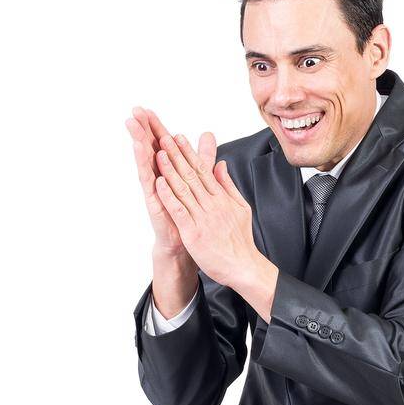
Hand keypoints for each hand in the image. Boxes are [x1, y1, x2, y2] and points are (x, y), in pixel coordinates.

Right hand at [125, 106, 193, 260]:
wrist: (184, 242)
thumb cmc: (188, 211)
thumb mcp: (198, 178)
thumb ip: (202, 157)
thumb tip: (209, 135)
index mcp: (169, 170)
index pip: (161, 143)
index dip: (155, 127)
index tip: (147, 109)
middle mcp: (159, 176)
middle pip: (150, 148)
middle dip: (142, 129)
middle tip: (135, 111)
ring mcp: (155, 188)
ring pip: (145, 161)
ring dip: (139, 142)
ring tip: (133, 126)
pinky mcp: (154, 201)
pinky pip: (148, 181)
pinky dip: (144, 166)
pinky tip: (140, 152)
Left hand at [154, 131, 277, 318]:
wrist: (244, 267)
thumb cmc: (240, 242)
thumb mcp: (240, 208)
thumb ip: (228, 186)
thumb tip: (221, 165)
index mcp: (221, 198)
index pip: (203, 170)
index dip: (189, 153)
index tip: (179, 138)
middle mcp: (212, 204)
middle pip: (191, 175)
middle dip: (177, 155)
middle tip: (164, 137)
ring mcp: (202, 218)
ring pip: (184, 189)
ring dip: (170, 170)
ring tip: (158, 153)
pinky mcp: (194, 233)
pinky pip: (179, 211)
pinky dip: (169, 196)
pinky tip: (160, 183)